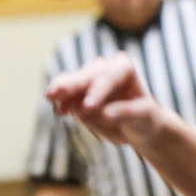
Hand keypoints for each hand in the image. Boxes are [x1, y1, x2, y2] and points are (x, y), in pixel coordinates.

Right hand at [47, 54, 167, 146]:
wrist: (137, 128)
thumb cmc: (145, 119)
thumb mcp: (143, 116)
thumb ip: (125, 113)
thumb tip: (104, 114)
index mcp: (123, 67)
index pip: (107, 77)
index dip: (97, 92)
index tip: (87, 108)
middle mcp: (103, 68)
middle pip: (85, 76)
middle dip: (71, 85)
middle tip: (54, 94)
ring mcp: (88, 81)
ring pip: (71, 82)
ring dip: (61, 91)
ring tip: (50, 98)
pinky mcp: (77, 94)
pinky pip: (65, 95)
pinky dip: (60, 101)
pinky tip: (57, 108)